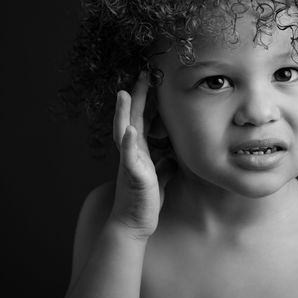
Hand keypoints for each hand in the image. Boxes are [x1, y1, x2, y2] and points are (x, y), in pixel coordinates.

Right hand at [109, 72, 169, 238]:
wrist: (134, 224)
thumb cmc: (145, 201)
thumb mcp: (160, 176)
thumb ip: (165, 163)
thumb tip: (173, 154)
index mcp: (140, 151)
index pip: (143, 119)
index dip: (147, 100)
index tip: (151, 78)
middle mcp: (132, 152)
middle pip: (132, 118)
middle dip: (136, 96)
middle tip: (141, 73)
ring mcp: (129, 163)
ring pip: (124, 132)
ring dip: (124, 113)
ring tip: (125, 94)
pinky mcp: (132, 176)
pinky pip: (129, 158)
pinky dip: (128, 143)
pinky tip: (130, 130)